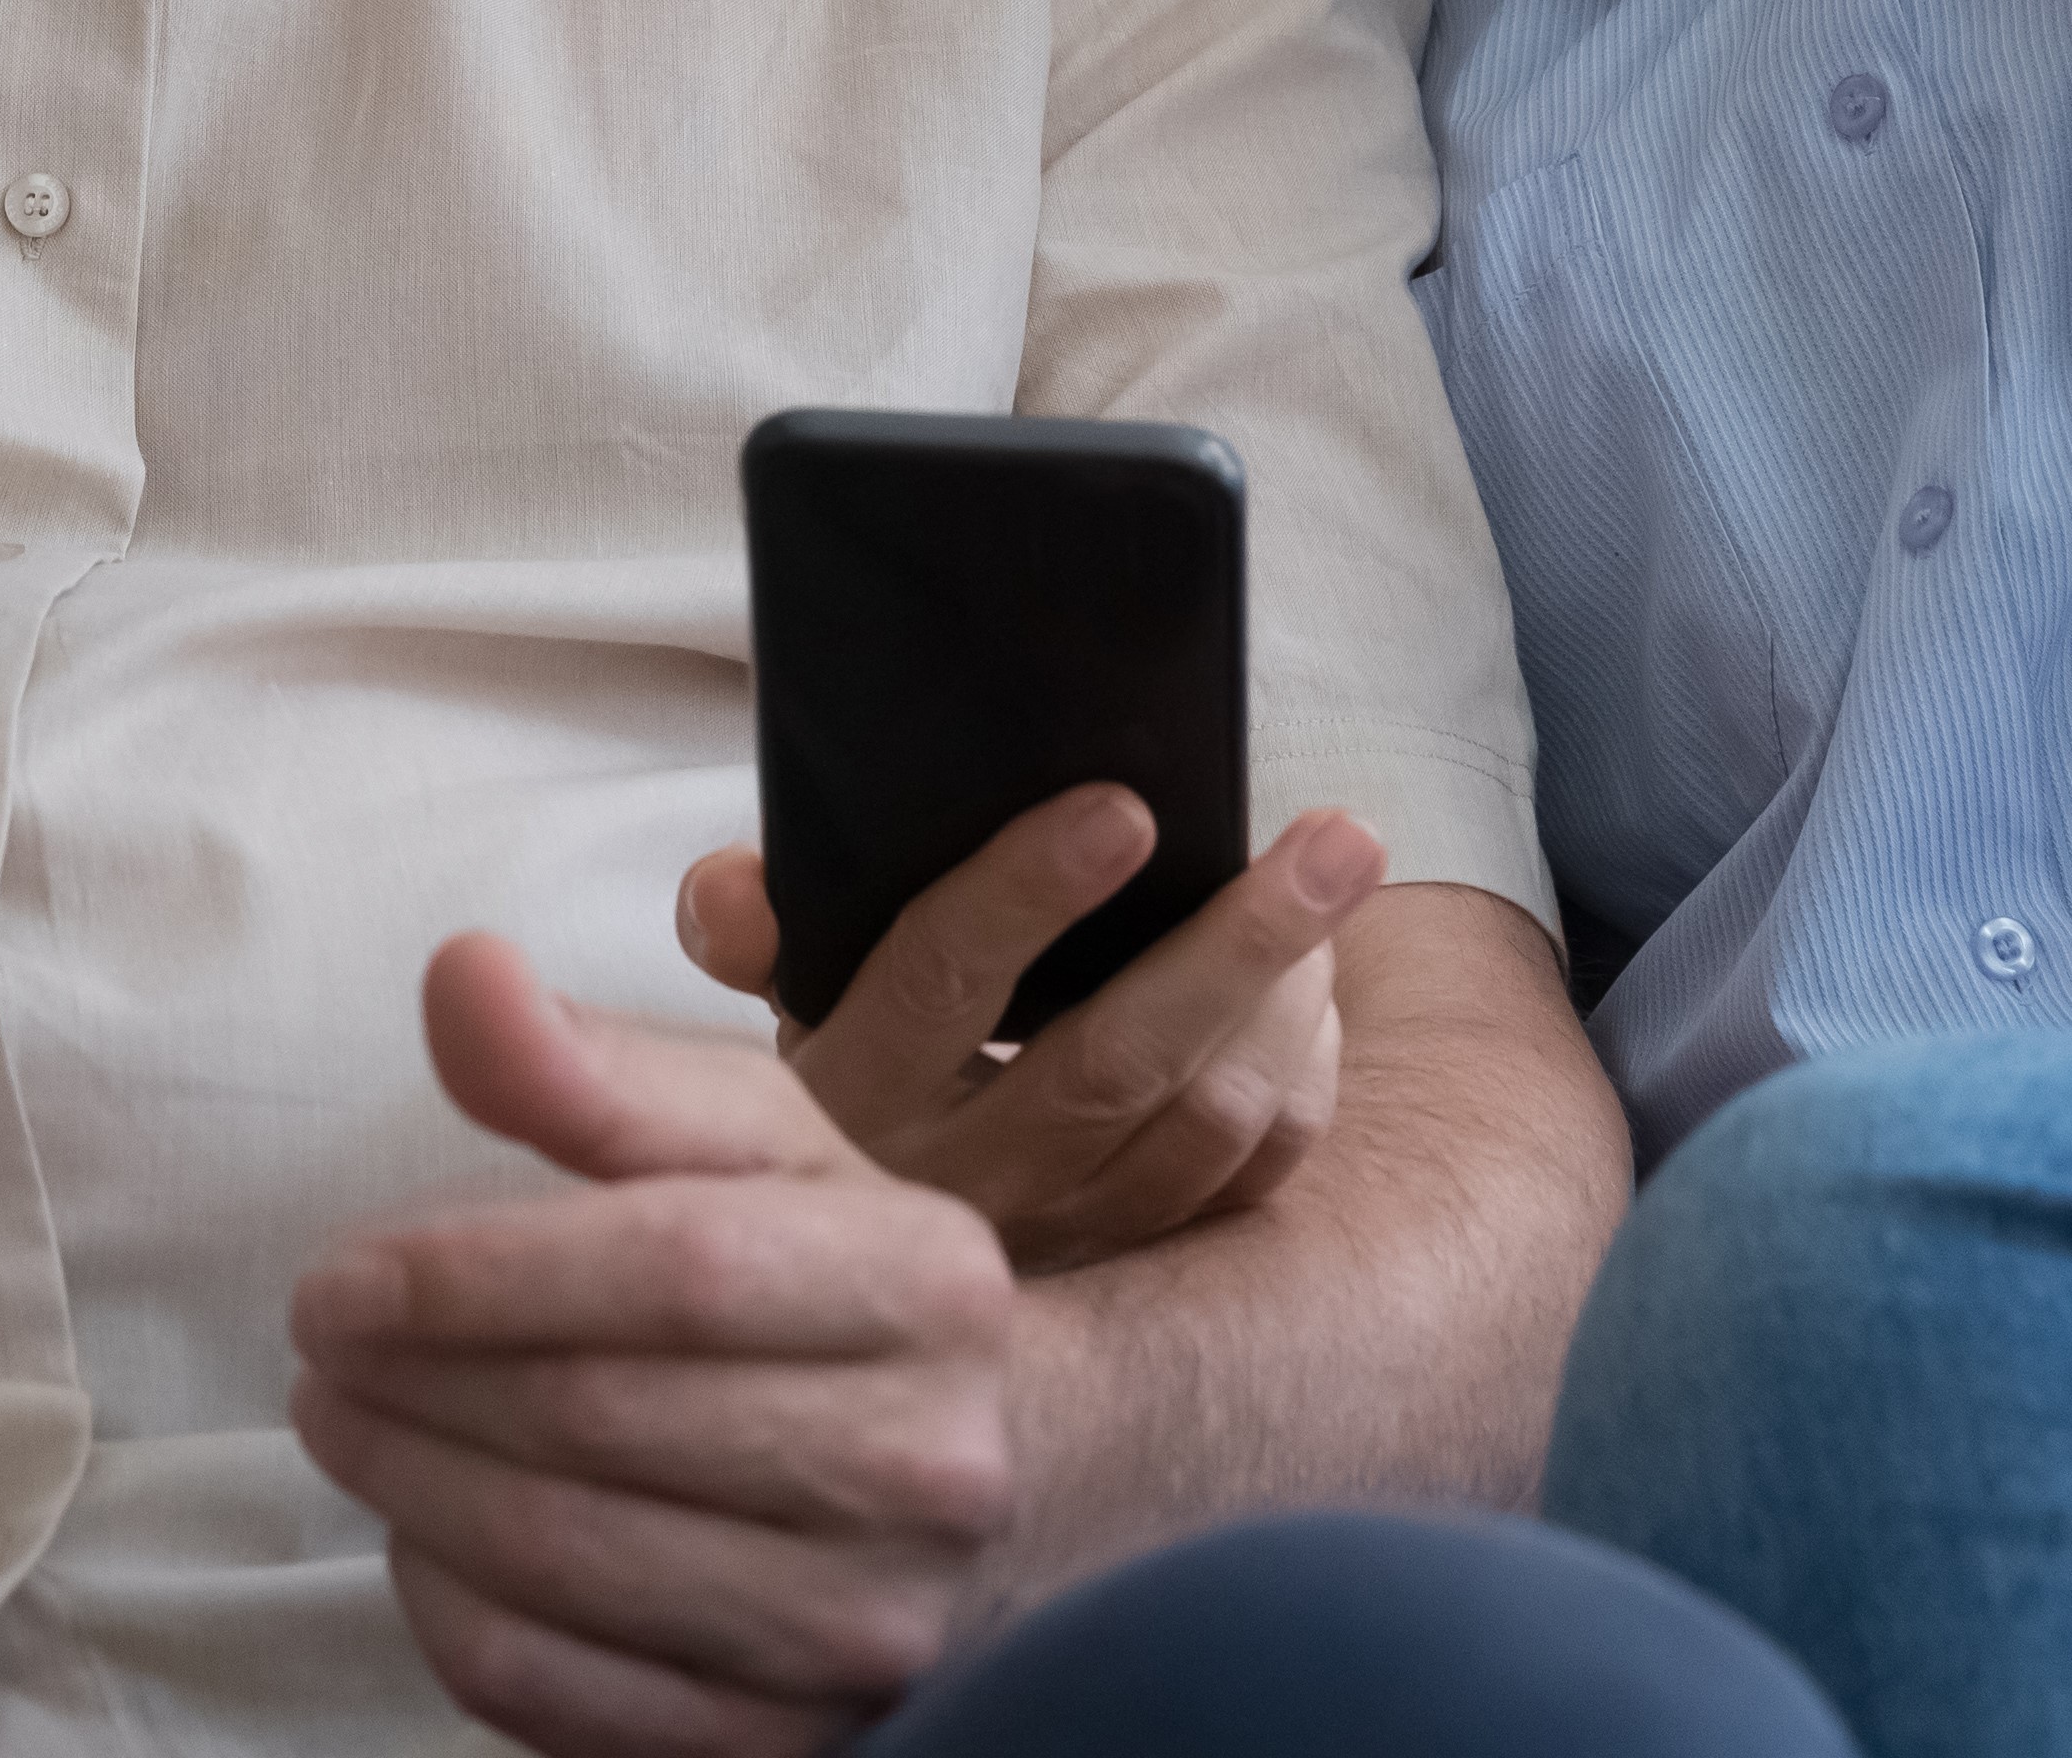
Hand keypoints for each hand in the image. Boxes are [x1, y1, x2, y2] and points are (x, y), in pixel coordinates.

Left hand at [292, 937, 1016, 1757]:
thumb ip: (597, 1066)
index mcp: (928, 1281)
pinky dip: (452, 1610)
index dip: (480, 1271)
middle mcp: (924, 1467)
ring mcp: (864, 1628)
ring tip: (341, 1416)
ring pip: (569, 1566)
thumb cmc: (829, 1276)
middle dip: (418, 1377)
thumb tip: (459, 973)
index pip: (675, 1268)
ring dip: (410, 1487)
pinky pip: (564, 1694)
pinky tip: (419, 1531)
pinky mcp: (792, 1746)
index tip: (338, 1273)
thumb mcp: (752, 1142)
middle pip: (604, 1420)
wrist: (996, 1473)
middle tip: (317, 1339)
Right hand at [674, 795, 1376, 1272]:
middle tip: (1339, 835)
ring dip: (1290, 998)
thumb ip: (750, 926)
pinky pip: (1252, 1179)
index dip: (1029, 893)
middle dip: (1241, 940)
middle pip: (1119, 1061)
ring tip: (1332, 882)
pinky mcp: (1145, 1264)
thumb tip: (732, 893)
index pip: (941, 981)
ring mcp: (1066, 1235)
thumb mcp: (777, 996)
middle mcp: (965, 1180)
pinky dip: (1304, 1076)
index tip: (1127, 806)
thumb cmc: (841, 1063)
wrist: (860, 1266)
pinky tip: (1315, 990)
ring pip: (1207, 1122)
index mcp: (858, 1090)